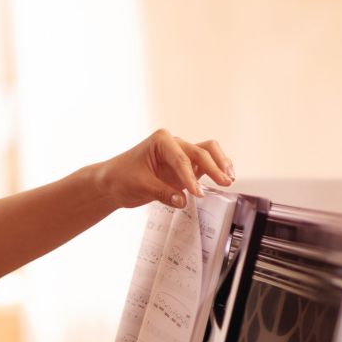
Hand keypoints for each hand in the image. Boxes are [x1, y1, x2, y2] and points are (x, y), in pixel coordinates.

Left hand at [94, 129, 233, 209]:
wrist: (112, 182)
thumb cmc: (121, 177)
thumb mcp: (140, 186)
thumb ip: (162, 193)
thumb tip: (183, 200)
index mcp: (161, 141)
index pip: (181, 159)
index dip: (190, 177)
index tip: (197, 193)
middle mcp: (174, 143)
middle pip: (201, 151)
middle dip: (213, 167)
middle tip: (224, 182)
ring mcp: (181, 154)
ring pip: (207, 152)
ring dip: (220, 164)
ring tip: (228, 179)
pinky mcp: (184, 166)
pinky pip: (204, 164)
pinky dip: (215, 169)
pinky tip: (223, 179)